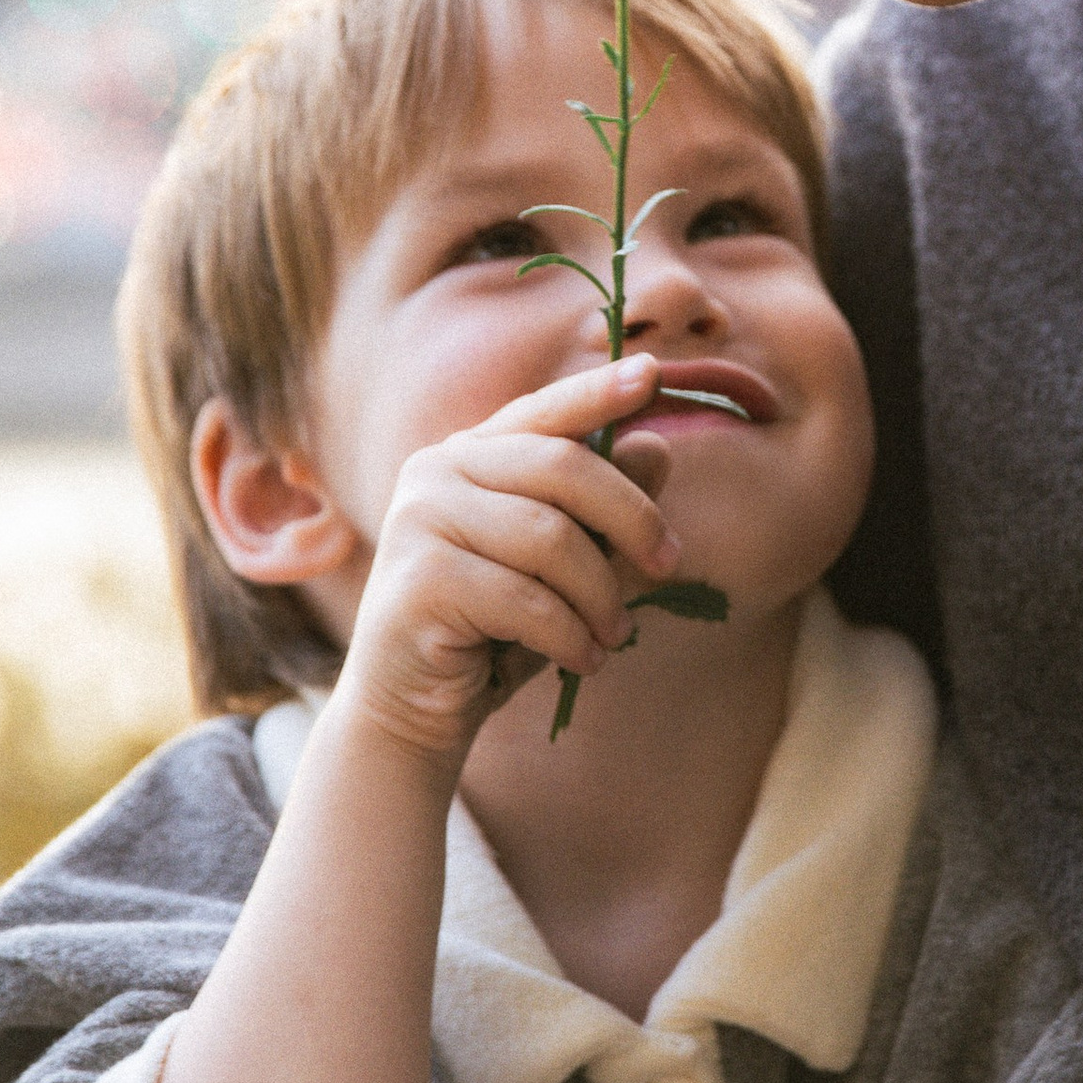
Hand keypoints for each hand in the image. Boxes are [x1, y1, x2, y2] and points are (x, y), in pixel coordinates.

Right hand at [342, 353, 684, 764]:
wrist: (414, 708)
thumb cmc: (496, 630)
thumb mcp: (565, 567)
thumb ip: (604, 512)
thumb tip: (657, 447)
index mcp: (470, 455)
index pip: (544, 413)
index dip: (598, 392)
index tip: (654, 374)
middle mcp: (436, 473)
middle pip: (562, 466)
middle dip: (631, 517)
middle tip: (668, 564)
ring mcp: (419, 522)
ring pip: (551, 539)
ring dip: (602, 595)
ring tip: (615, 635)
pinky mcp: (418, 582)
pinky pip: (527, 600)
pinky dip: (571, 635)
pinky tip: (583, 660)